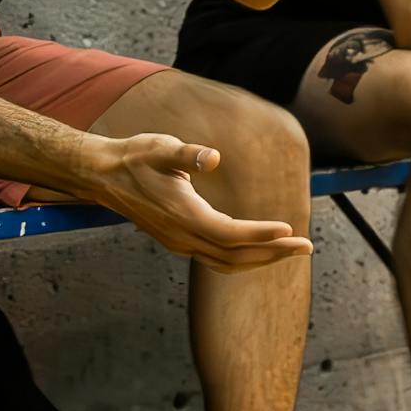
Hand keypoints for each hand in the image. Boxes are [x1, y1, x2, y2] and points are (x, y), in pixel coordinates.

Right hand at [69, 131, 309, 269]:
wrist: (103, 175)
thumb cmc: (134, 157)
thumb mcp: (160, 147)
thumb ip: (186, 154)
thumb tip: (212, 157)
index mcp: (183, 214)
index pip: (230, 233)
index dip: (260, 234)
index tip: (289, 229)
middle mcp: (183, 236)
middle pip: (235, 255)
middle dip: (273, 253)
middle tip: (307, 247)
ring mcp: (180, 243)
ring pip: (227, 263)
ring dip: (261, 260)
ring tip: (291, 251)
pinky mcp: (179, 242)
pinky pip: (217, 260)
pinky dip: (243, 259)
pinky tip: (260, 251)